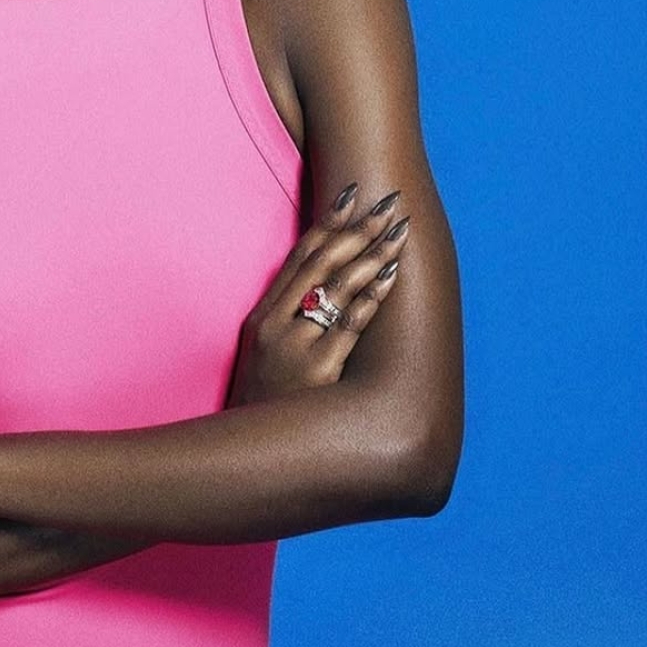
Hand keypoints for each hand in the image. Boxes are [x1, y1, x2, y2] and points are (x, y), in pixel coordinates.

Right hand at [229, 183, 408, 403]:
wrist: (248, 452)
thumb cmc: (264, 407)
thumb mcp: (262, 358)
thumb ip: (285, 324)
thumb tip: (322, 294)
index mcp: (261, 317)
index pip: (298, 257)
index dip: (327, 223)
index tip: (352, 195)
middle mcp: (275, 324)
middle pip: (320, 263)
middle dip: (357, 228)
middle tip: (388, 203)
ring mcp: (295, 345)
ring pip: (337, 286)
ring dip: (371, 253)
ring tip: (398, 231)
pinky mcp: (317, 369)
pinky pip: (348, 323)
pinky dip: (370, 296)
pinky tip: (390, 276)